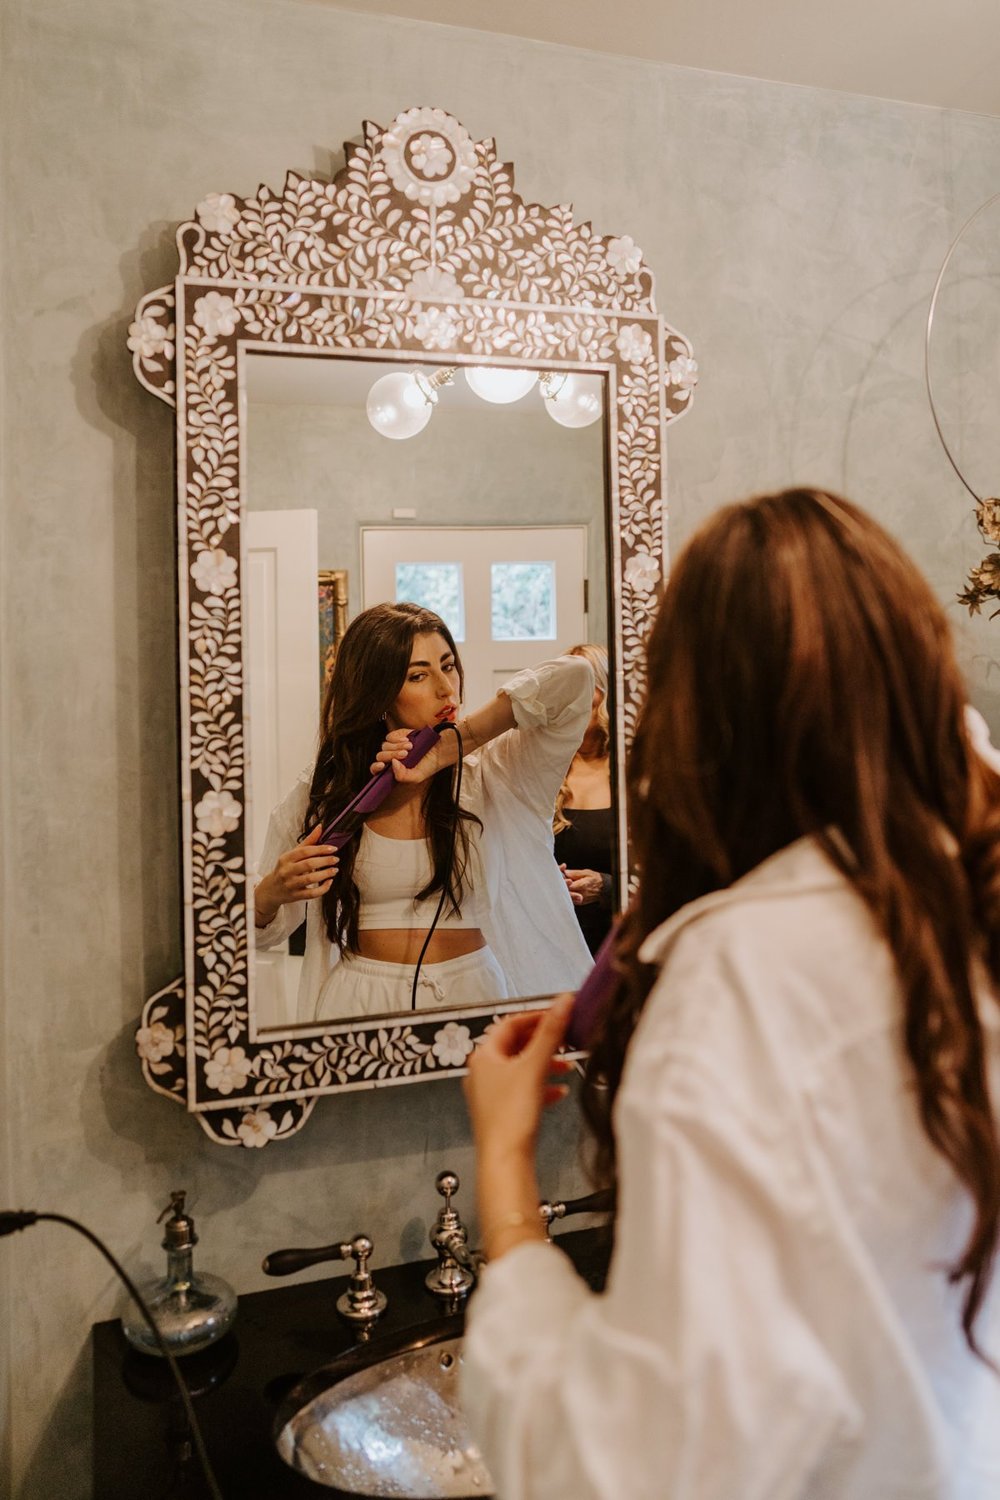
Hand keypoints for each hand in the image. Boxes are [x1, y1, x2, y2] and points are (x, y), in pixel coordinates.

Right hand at [255, 823, 337, 925]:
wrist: (271, 889)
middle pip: (308, 864)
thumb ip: (308, 842)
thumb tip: (320, 828)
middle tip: (335, 859)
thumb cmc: (284, 869)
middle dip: (325, 861)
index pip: (304, 851)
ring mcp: (291, 884)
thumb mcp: (292, 854)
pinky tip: (329, 882)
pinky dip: (323, 888)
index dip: (320, 849)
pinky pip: (312, 893)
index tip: (333, 848)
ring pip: (310, 879)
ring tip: (334, 870)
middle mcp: (287, 871)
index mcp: (286, 858)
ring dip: (325, 874)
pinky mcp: (296, 896)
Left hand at [369, 727, 443, 782]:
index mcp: (394, 770)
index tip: (382, 766)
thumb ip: (402, 776)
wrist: (440, 749)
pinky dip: (397, 739)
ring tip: (410, 747)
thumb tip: (392, 764)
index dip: (375, 767)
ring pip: (385, 746)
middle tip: (406, 755)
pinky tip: (408, 741)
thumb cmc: (429, 764)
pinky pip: (390, 736)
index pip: (377, 769)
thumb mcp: (417, 777)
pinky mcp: (399, 735)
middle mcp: (392, 758)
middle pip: (380, 756)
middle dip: (392, 755)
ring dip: (397, 747)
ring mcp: (395, 746)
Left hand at [463, 995, 574, 1163]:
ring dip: (545, 1064)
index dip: (535, 1017)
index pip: (510, 1024)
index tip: (557, 1014)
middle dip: (543, 1043)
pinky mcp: (502, 1111)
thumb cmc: (509, 1117)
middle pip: (516, 1046)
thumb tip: (562, 1002)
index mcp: (484, 1057)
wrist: (505, 1160)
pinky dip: (542, 1087)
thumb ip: (550, 1033)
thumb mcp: (534, 1067)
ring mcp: (491, 1093)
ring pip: (522, 1069)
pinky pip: (524, 1090)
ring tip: (567, 1065)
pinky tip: (559, 1092)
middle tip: (565, 1038)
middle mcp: (483, 1073)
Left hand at [560, 866, 603, 905]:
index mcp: (583, 885)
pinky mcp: (578, 903)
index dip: (563, 881)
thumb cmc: (595, 879)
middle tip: (559, 879)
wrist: (603, 889)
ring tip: (562, 883)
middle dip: (561, 886)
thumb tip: (565, 872)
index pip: (569, 885)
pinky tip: (565, 888)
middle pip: (566, 892)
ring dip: (563, 890)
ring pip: (567, 896)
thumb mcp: (586, 872)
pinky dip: (566, 894)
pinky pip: (570, 899)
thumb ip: (575, 873)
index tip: (560, 876)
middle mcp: (581, 894)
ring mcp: (579, 900)